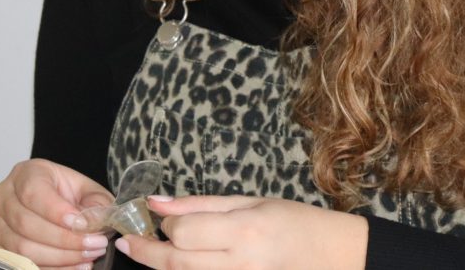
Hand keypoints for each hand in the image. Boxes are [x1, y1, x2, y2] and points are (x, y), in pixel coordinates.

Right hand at [0, 159, 115, 269]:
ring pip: (22, 248)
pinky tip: (76, 266)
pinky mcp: (2, 247)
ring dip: (60, 257)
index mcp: (26, 174)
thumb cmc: (69, 194)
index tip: (81, 224)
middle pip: (25, 224)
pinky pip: (23, 264)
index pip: (32, 193)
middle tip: (94, 243)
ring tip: (88, 255)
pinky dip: (53, 269)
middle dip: (64, 239)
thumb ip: (96, 205)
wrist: (58, 203)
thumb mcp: (89, 191)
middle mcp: (5, 197)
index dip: (56, 211)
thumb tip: (94, 224)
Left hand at [114, 195, 367, 269]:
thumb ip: (201, 205)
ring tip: (154, 253)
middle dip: (146, 251)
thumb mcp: (251, 201)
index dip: (164, 227)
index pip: (183, 234)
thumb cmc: (297, 223)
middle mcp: (241, 263)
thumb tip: (156, 203)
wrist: (335, 257)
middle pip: (175, 263)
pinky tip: (182, 264)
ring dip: (163, 266)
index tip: (159, 219)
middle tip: (129, 241)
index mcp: (245, 231)